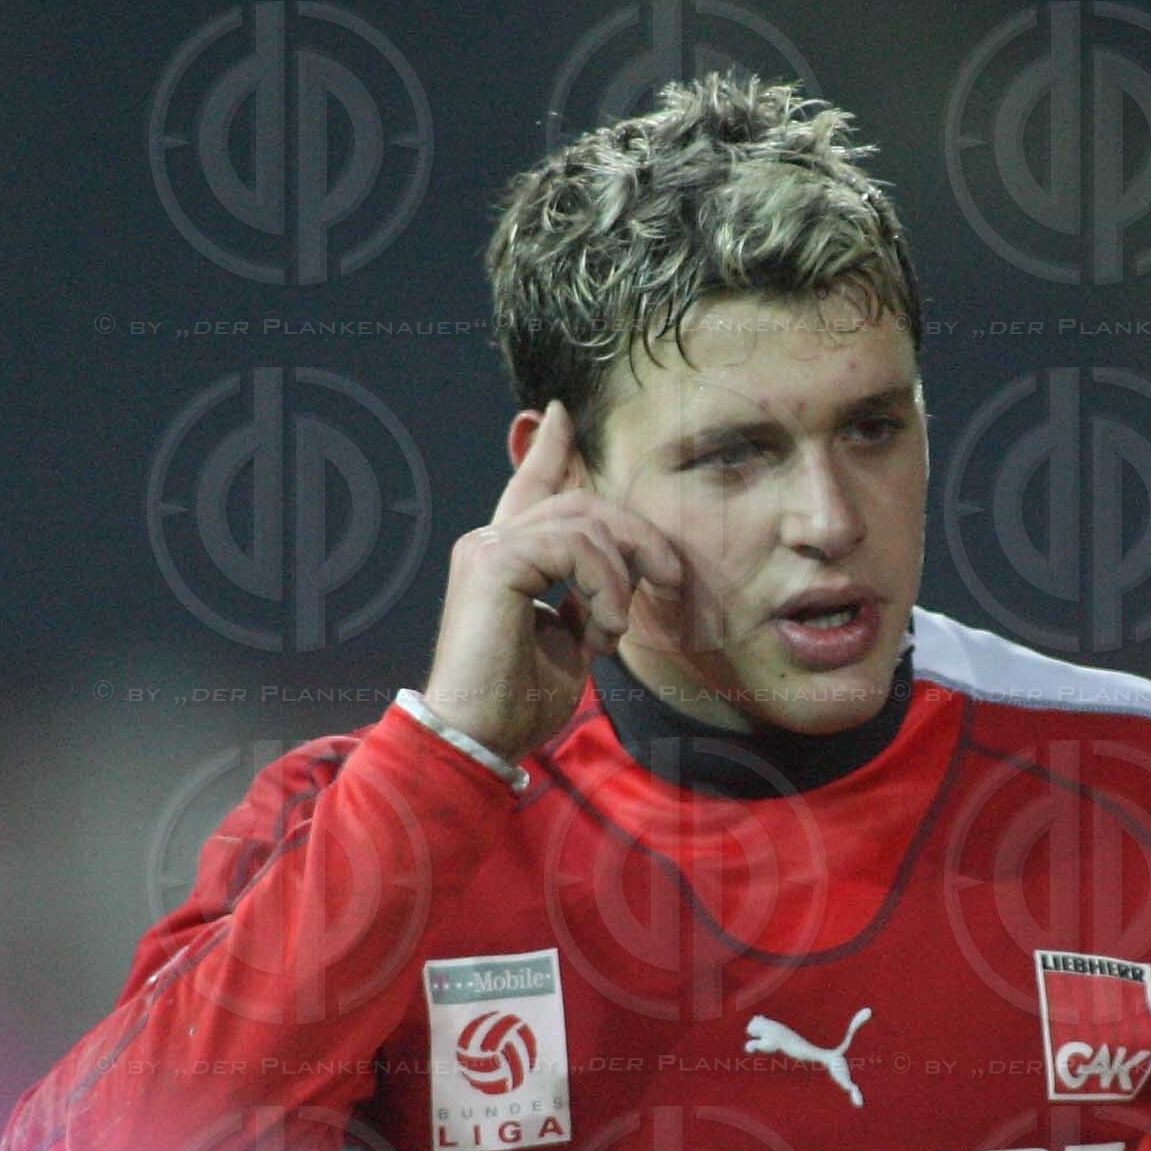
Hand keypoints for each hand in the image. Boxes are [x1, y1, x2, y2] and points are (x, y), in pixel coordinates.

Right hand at [420, 401, 690, 760]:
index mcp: (505, 556)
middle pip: (583, 502)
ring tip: (614, 628)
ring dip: (622, 577)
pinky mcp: (495, 562)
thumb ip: (582, 598)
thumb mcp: (567, 639)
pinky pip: (577, 548)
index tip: (560, 414)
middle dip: (638, 535)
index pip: (530, 486)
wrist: (479, 736)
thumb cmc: (519, 701)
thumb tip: (616, 582)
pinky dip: (605, 588)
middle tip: (671, 578)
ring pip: (586, 522)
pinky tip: (600, 631)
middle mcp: (491, 540)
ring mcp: (489, 546)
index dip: (550, 449)